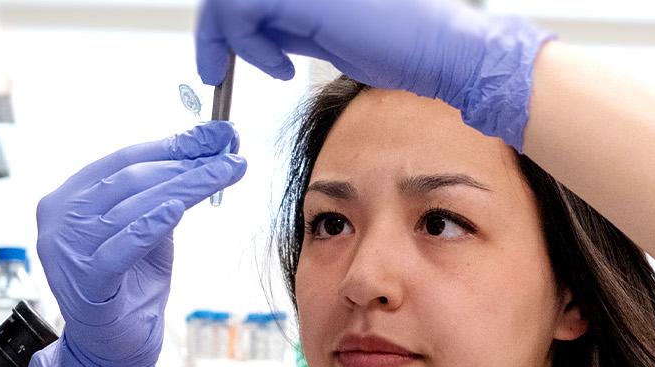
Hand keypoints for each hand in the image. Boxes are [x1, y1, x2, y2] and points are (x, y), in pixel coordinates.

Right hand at [22, 121, 244, 366]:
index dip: (173, 144)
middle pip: (130, 177)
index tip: (217, 134)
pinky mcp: (85, 282)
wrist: (114, 351)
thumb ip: (166, 189)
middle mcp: (59, 219)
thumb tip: (209, 143)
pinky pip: (121, 246)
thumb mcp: (148, 228)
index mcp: (69, 198)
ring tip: (227, 172)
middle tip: (230, 151)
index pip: (124, 160)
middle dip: (186, 161)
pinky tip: (181, 206)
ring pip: (132, 204)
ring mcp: (66, 251)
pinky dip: (152, 223)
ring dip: (186, 184)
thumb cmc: (130, 286)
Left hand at [194, 0, 553, 148]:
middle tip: (211, 66)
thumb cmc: (403, 48)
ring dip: (228, 37)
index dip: (224, 18)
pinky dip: (249, 44)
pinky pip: (245, 9)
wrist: (443, 52)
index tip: (218, 53)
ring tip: (255, 68)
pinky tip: (278, 69)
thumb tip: (260, 34)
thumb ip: (293, 26)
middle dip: (214, 27)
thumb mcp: (331, 35)